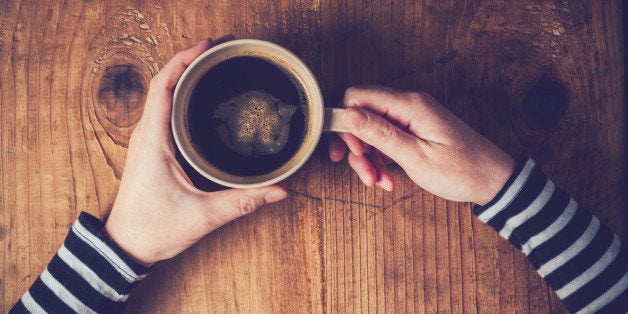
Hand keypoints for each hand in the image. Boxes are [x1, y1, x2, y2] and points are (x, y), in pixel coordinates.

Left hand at [104, 36, 287, 265]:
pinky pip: (162, 109)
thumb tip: (278, 190)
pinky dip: (179, 93)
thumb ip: (242, 201)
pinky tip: (199, 96)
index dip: (184, 60)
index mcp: (153, 141)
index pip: (163, 86)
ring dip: (183, 74)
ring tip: (212, 64)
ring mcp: (146, 140)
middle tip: (220, 50)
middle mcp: (145, 134)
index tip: (209, 46)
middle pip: (164, 82)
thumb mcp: (203, 216)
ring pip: (161, 94)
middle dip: (190, 60)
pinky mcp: (150, 149)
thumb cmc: (153, 229)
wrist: (126, 246)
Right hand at [329, 86, 514, 204]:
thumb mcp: (416, 157)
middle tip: (364, 173)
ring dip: (368, 158)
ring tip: (379, 181)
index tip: (350, 151)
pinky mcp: (413, 129)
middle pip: (361, 115)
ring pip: (370, 130)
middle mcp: (408, 105)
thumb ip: (380, 134)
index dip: (345, 123)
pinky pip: (384, 138)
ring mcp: (410, 117)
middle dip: (356, 146)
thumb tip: (348, 114)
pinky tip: (387, 178)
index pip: (357, 96)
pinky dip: (380, 159)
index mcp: (409, 105)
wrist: (492, 180)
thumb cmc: (461, 170)